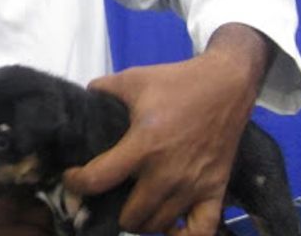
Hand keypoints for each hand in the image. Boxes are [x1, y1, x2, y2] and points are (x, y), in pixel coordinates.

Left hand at [63, 24, 270, 234]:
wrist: (227, 84)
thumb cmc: (177, 81)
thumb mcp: (133, 79)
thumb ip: (102, 89)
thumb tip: (82, 98)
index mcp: (143, 145)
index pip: (98, 180)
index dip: (77, 183)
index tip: (73, 178)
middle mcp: (167, 173)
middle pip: (130, 216)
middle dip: (112, 209)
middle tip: (109, 196)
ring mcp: (193, 185)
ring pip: (158, 226)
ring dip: (141, 221)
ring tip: (134, 207)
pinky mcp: (216, 190)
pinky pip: (200, 231)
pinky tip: (169, 227)